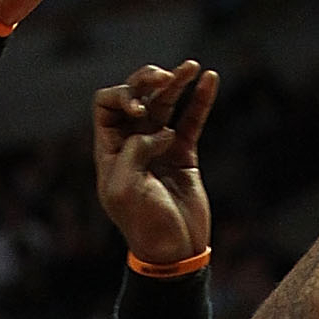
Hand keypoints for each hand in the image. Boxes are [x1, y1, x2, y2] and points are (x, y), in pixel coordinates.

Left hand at [95, 61, 217, 266]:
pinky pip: (191, 120)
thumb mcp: (124, 189)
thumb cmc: (143, 225)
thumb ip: (134, 150)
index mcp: (109, 149)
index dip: (122, 96)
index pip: (107, 104)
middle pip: (136, 95)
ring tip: (192, 67)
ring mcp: (159, 146)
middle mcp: (132, 142)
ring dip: (177, 82)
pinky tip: (210, 79)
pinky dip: (200, 100)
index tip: (139, 112)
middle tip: (164, 80)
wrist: (175, 252)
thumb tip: (161, 131)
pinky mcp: (184, 154)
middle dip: (148, 81)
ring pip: (165, 103)